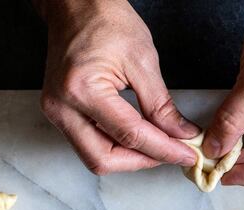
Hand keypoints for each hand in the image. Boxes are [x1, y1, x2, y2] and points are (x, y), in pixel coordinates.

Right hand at [35, 0, 199, 174]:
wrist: (76, 6)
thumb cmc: (106, 22)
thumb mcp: (143, 60)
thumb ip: (162, 105)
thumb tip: (181, 135)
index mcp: (82, 89)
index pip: (130, 135)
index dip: (163, 149)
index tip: (187, 154)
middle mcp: (61, 107)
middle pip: (104, 159)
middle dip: (143, 161)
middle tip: (174, 153)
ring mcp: (56, 113)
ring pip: (95, 157)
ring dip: (130, 158)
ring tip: (160, 146)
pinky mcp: (60, 114)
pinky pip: (90, 143)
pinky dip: (117, 146)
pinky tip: (140, 139)